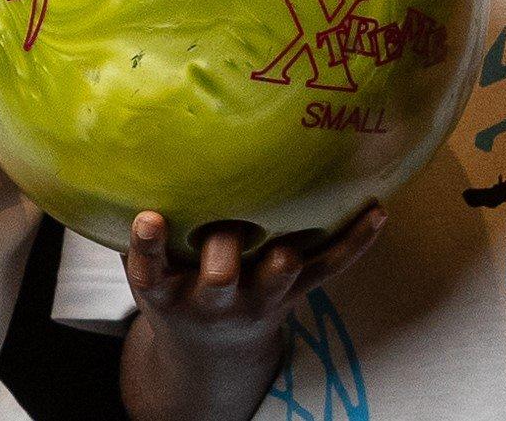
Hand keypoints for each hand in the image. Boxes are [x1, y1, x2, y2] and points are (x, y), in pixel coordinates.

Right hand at [111, 206, 380, 420]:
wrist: (211, 350)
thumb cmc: (173, 288)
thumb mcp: (146, 271)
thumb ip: (138, 231)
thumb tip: (128, 154)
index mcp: (166, 292)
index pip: (149, 271)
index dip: (149, 246)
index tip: (149, 218)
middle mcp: (212, 300)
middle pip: (219, 279)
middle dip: (224, 248)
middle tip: (226, 219)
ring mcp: (257, 299)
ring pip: (277, 277)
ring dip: (286, 254)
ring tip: (298, 221)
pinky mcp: (293, 294)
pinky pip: (327, 269)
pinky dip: (354, 243)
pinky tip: (377, 212)